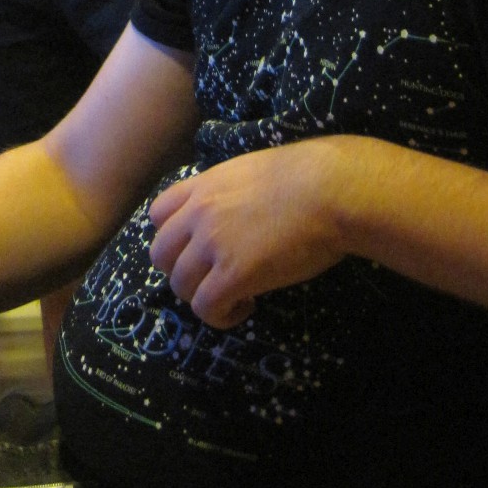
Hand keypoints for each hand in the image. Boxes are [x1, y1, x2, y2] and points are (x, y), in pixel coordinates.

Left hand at [147, 141, 346, 327]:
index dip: (174, 237)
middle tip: (213, 277)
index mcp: (202, 186)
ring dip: (202, 297)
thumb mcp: (250, 173)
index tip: (198, 249)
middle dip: (182, 272)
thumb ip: (228, 193)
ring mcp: (212, 244)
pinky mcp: (234, 274)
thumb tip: (231, 214)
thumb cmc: (306, 177)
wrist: (329, 191)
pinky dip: (221, 315)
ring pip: (180, 285)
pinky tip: (247, 305)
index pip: (158, 215)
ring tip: (235, 296)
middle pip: (161, 255)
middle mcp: (198, 214)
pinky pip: (206, 307)